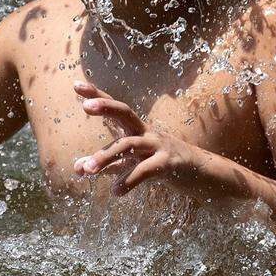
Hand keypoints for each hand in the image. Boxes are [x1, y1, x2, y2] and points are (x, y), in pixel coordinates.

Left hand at [71, 82, 198, 195]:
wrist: (201, 172)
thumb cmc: (159, 162)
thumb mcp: (130, 161)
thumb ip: (105, 163)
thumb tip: (76, 168)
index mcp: (135, 128)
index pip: (114, 107)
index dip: (96, 94)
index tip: (75, 84)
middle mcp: (145, 132)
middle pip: (126, 112)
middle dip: (106, 107)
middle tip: (86, 107)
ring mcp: (157, 146)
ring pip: (129, 145)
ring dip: (106, 156)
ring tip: (88, 170)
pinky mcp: (167, 164)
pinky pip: (145, 170)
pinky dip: (129, 180)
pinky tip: (116, 191)